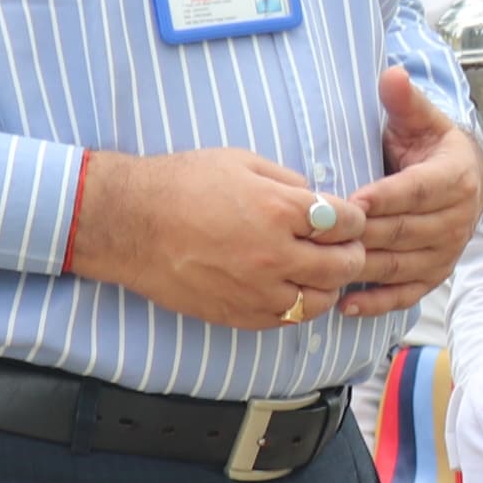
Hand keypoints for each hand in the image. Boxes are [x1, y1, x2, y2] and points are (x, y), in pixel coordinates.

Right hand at [62, 147, 370, 329]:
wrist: (130, 224)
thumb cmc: (182, 185)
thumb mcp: (242, 163)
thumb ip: (288, 182)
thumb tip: (319, 199)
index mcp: (280, 210)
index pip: (349, 222)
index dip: (353, 218)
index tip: (345, 218)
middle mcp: (275, 255)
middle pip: (345, 265)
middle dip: (350, 252)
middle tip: (340, 245)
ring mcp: (258, 290)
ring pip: (322, 299)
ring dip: (327, 283)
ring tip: (316, 269)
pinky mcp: (239, 314)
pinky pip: (288, 319)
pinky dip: (298, 305)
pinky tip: (289, 287)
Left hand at [337, 70, 482, 317]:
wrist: (465, 180)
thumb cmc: (431, 147)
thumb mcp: (420, 120)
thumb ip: (404, 101)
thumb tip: (393, 74)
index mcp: (455, 178)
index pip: (417, 191)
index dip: (386, 197)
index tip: (352, 200)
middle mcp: (456, 219)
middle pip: (403, 231)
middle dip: (362, 234)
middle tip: (321, 237)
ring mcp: (447, 251)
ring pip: (400, 264)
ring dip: (363, 269)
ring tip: (324, 270)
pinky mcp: (436, 274)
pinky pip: (407, 293)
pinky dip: (377, 302)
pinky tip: (345, 304)